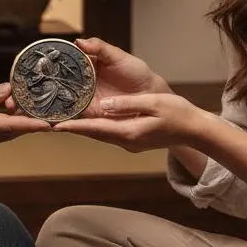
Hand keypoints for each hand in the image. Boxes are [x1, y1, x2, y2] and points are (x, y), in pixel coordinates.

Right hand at [0, 82, 51, 154]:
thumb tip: (8, 90)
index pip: (8, 127)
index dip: (30, 125)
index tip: (49, 124)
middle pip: (9, 133)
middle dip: (28, 122)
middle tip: (46, 109)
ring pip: (1, 136)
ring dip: (16, 124)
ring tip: (29, 108)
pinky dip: (3, 127)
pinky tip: (8, 114)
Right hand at [5, 37, 165, 119]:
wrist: (153, 97)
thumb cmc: (136, 73)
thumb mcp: (118, 57)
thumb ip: (100, 48)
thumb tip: (79, 41)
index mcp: (82, 69)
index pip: (54, 70)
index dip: (36, 73)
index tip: (19, 75)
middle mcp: (78, 87)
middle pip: (49, 91)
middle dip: (29, 97)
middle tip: (9, 101)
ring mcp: (83, 103)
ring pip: (55, 107)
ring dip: (38, 112)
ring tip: (19, 115)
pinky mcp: (91, 118)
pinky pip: (72, 121)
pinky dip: (59, 123)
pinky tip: (45, 125)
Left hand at [51, 92, 207, 151]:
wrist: (195, 130)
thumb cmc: (177, 114)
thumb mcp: (152, 104)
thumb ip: (127, 105)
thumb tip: (104, 105)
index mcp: (129, 133)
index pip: (95, 130)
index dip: (74, 127)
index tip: (54, 126)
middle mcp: (126, 141)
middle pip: (93, 134)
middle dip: (73, 127)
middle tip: (51, 121)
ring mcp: (129, 141)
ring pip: (99, 133)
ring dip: (83, 126)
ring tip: (63, 117)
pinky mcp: (132, 138)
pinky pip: (108, 132)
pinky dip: (96, 125)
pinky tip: (88, 116)